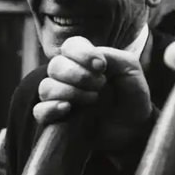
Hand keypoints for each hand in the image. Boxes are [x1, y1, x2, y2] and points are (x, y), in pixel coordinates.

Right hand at [34, 36, 153, 148]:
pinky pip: (39, 111)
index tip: (100, 66)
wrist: (135, 128)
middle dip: (78, 75)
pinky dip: (50, 108)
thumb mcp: (130, 69)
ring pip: (46, 87)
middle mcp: (69, 76)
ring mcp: (61, 97)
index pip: (70, 46)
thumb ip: (112, 56)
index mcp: (85, 60)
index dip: (81, 53)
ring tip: (92, 100)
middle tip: (100, 85)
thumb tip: (93, 57)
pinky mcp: (57, 119)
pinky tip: (67, 109)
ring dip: (69, 92)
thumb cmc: (133, 95)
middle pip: (56, 66)